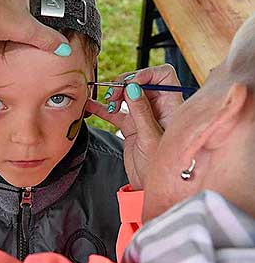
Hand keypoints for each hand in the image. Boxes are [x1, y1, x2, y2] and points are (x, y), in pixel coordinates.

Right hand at [86, 64, 183, 189]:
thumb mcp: (150, 138)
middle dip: (125, 84)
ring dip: (113, 95)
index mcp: (171, 106)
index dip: (147, 74)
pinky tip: (91, 105)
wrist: (150, 189)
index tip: (131, 83)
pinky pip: (116, 112)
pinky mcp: (131, 127)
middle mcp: (158, 108)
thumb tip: (133, 88)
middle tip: (114, 95)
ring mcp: (143, 117)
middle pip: (141, 83)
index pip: (163, 76)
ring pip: (127, 96)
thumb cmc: (161, 168)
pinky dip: (103, 108)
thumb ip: (141, 112)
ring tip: (105, 101)